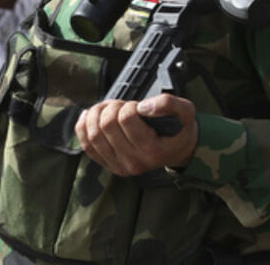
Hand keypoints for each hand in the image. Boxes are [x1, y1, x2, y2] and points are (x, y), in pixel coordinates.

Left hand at [74, 94, 198, 176]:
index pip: (126, 119)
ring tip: (108, 109)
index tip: (136, 106)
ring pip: (93, 135)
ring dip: (97, 114)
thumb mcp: (186, 112)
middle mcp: (134, 162)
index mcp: (152, 150)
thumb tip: (143, 107)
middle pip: (106, 125)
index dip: (128, 105)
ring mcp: (120, 166)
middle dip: (111, 107)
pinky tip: (89, 115)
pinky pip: (87, 146)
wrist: (177, 151)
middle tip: (121, 105)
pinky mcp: (109, 166)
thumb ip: (169, 104)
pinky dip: (83, 127)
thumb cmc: (179, 130)